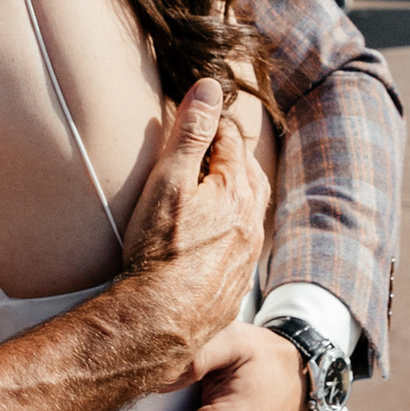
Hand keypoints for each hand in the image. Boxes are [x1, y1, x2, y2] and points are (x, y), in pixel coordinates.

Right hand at [116, 79, 272, 351]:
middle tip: (216, 142)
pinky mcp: (234, 285)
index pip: (231, 141)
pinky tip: (218, 236)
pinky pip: (243, 245)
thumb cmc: (157, 251)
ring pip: (252, 211)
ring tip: (221, 184)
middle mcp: (250, 223)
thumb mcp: (168, 181)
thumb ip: (190, 132)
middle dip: (234, 154)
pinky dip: (234, 228)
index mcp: (237, 192)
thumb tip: (210, 87)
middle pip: (250, 175)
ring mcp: (246, 257)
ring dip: (239, 191)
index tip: (201, 110)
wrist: (159, 323)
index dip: (214, 121)